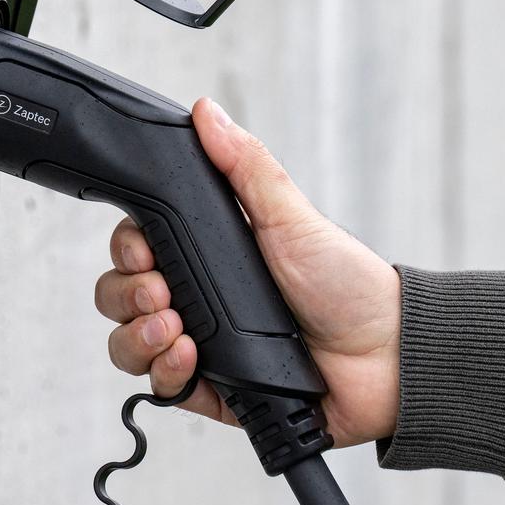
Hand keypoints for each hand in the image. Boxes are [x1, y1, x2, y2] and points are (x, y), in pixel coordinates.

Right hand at [92, 98, 401, 445]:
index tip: (144, 249)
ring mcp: (202, 346)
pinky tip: (190, 357)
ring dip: (138, 335)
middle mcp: (197, 299)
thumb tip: (207, 112)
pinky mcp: (213, 392)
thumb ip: (245, 165)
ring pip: (130, 345)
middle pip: (120, 297)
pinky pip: (162, 390)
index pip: (137, 248)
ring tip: (173, 326)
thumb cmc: (346, 282)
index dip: (128, 249)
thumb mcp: (290, 214)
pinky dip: (165, 373)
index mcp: (207, 254)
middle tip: (161, 290)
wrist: (384, 356)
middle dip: (126, 293)